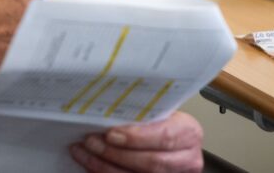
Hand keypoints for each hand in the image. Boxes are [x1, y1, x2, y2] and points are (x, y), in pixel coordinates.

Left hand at [70, 111, 203, 172]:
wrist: (176, 145)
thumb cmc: (165, 122)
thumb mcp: (162, 112)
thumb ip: (143, 112)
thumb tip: (107, 107)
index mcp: (188, 132)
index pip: (164, 136)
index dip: (136, 138)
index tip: (111, 133)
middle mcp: (187, 158)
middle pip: (151, 162)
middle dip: (115, 153)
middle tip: (91, 142)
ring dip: (106, 166)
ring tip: (84, 152)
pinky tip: (91, 164)